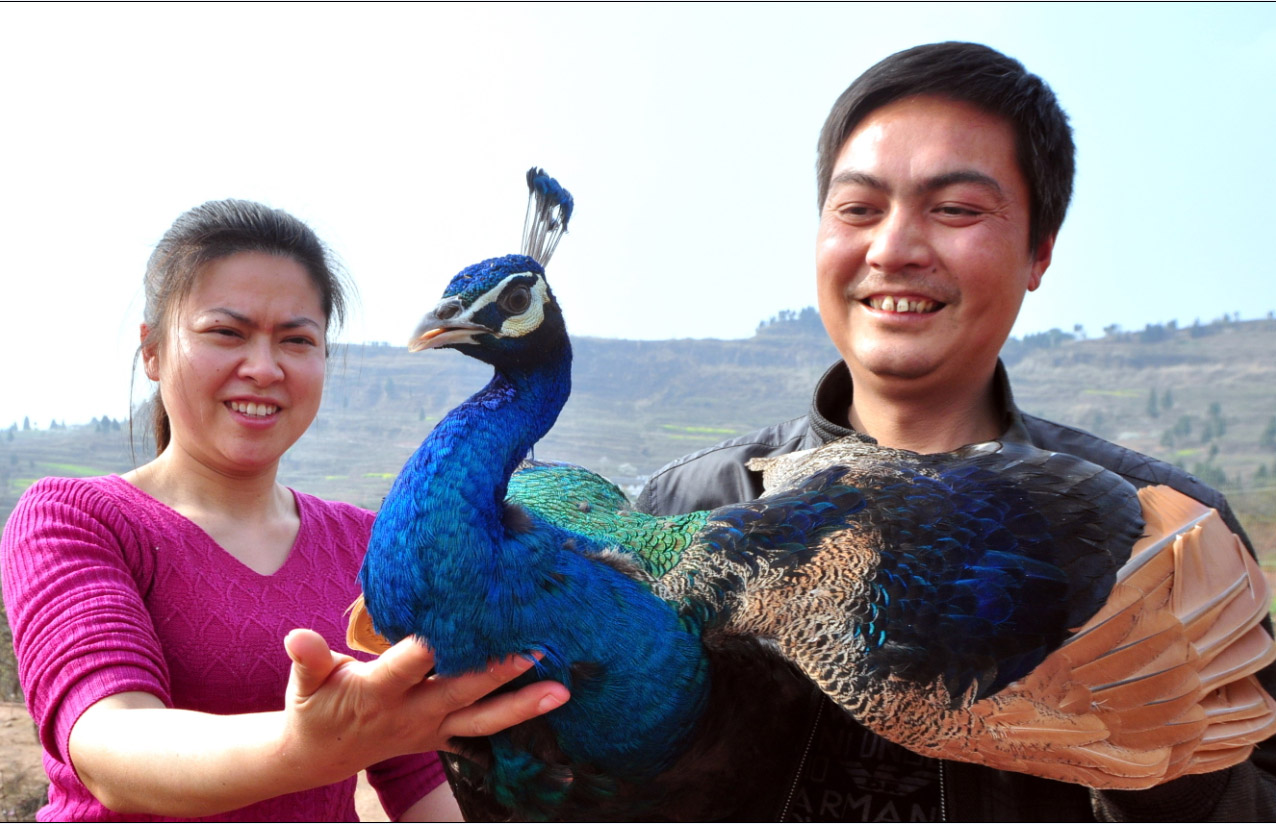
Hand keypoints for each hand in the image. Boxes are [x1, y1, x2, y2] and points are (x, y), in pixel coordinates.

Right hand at [281, 629, 567, 779]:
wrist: (321, 754)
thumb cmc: (315, 705)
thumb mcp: (305, 681)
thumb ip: (308, 657)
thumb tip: (296, 635)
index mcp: (376, 692)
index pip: (407, 665)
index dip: (430, 647)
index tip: (459, 622)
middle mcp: (411, 712)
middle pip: (460, 689)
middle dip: (497, 670)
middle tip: (535, 649)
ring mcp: (430, 729)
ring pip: (482, 719)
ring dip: (522, 705)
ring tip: (560, 691)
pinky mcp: (441, 737)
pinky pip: (482, 731)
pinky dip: (514, 719)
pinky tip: (549, 705)